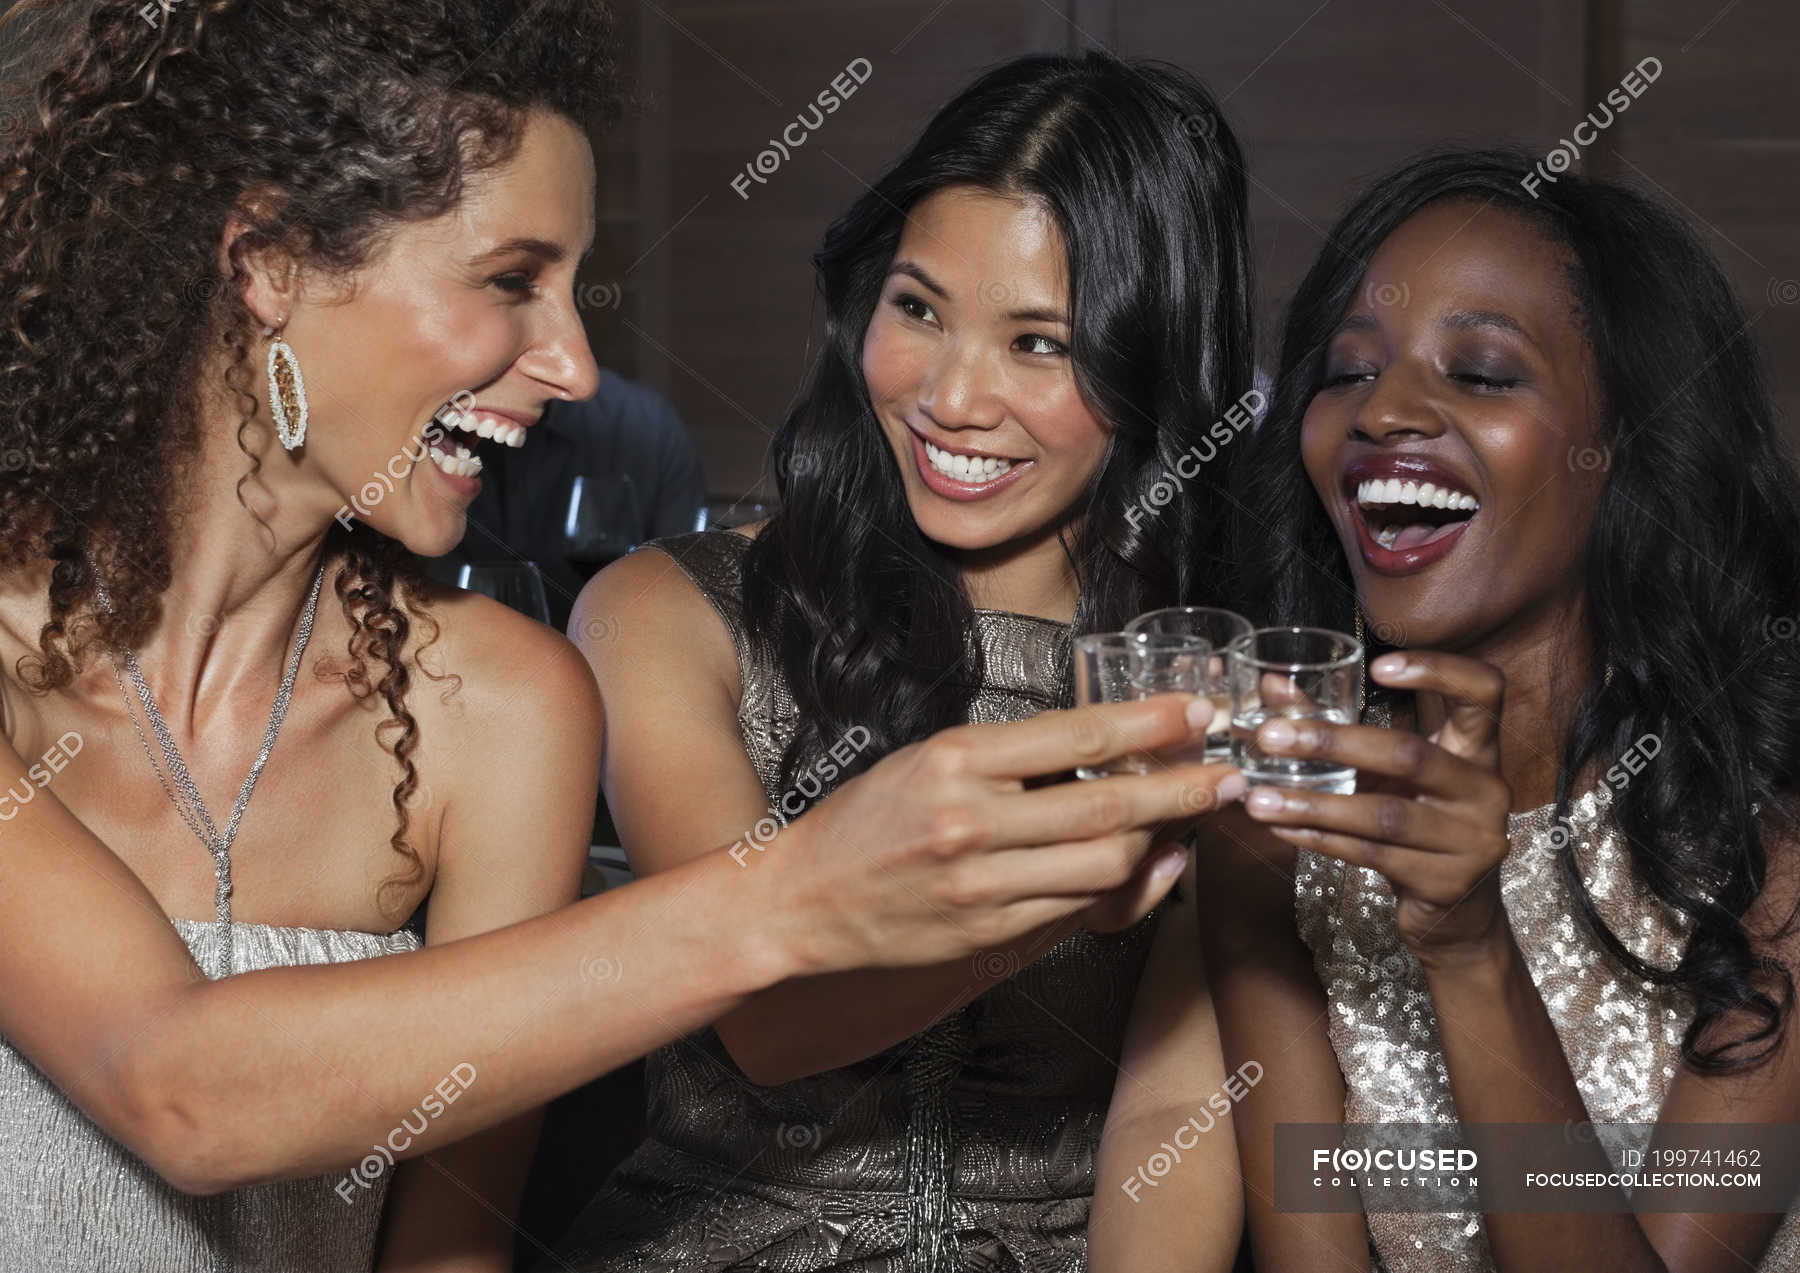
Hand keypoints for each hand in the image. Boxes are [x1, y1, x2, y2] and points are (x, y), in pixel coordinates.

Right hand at [775, 694, 1244, 973]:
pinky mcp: (987, 934)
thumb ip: (1010, 760)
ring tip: (1186, 819)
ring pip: (1104, 862)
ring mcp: (981, 884)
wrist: (800, 902)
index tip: (1195, 714)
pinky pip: (1078, 909)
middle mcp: (970, 821)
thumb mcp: (927, 760)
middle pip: (1107, 805)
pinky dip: (1122, 885)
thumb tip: (1105, 751)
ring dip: (1159, 840)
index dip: (1149, 725)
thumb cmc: (864, 822)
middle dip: (1182, 789)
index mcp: (953, 760)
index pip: (1075, 736)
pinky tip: (1145, 863)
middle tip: (1227, 775)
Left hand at [1239, 650, 1512, 965]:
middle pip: (1410, 755)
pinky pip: (1371, 854)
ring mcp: (1472, 839)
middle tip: (1270, 737)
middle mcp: (1485, 789)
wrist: (1457, 914)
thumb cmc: (1417, 821)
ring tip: (1257, 799)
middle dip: (1333, 744)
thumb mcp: (1389, 771)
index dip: (1438, 671)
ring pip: (1383, 815)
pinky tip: (1280, 829)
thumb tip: (1271, 686)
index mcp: (1477, 749)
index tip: (1377, 665)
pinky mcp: (1446, 881)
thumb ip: (1336, 724)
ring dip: (1312, 805)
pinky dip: (1319, 840)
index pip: (1484, 691)